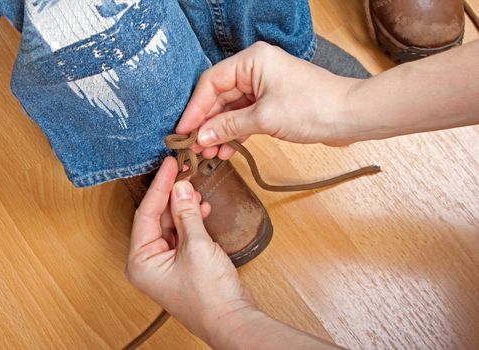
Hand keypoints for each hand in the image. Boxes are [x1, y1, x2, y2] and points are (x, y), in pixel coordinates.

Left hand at [126, 157, 254, 342]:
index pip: (146, 213)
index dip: (159, 187)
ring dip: (184, 207)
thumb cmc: (209, 294)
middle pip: (157, 218)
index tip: (168, 165)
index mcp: (141, 260)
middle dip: (172, 196)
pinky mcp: (182, 264)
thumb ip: (186, 213)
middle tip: (184, 173)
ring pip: (171, 224)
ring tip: (196, 192)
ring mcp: (165, 263)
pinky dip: (191, 221)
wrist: (231, 319)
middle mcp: (148, 262)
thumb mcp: (196, 246)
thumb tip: (180, 187)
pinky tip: (202, 209)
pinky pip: (182, 234)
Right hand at [176, 42, 361, 159]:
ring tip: (209, 152)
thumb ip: (229, 126)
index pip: (211, 83)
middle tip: (195, 146)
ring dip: (219, 131)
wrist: (350, 117)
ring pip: (230, 109)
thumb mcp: (265, 118)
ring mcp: (263, 87)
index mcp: (252, 61)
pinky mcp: (271, 104)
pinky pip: (244, 117)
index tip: (184, 131)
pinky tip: (226, 150)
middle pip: (219, 97)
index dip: (195, 108)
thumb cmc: (314, 107)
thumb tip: (201, 134)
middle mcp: (255, 70)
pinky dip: (235, 133)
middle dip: (207, 123)